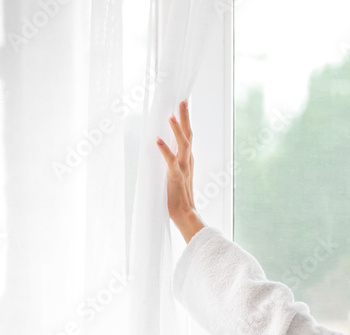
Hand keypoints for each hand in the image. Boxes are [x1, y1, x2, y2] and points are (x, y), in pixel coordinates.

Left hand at [155, 99, 203, 242]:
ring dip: (176, 129)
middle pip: (188, 135)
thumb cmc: (177, 195)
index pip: (187, 135)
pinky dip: (164, 150)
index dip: (185, 119)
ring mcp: (183, 168)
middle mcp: (188, 161)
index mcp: (187, 159)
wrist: (184, 213)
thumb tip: (160, 144)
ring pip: (182, 145)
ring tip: (171, 115)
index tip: (183, 103)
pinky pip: (170, 161)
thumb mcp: (175, 173)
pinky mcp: (176, 177)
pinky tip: (157, 139)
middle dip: (185, 117)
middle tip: (182, 100)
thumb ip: (171, 159)